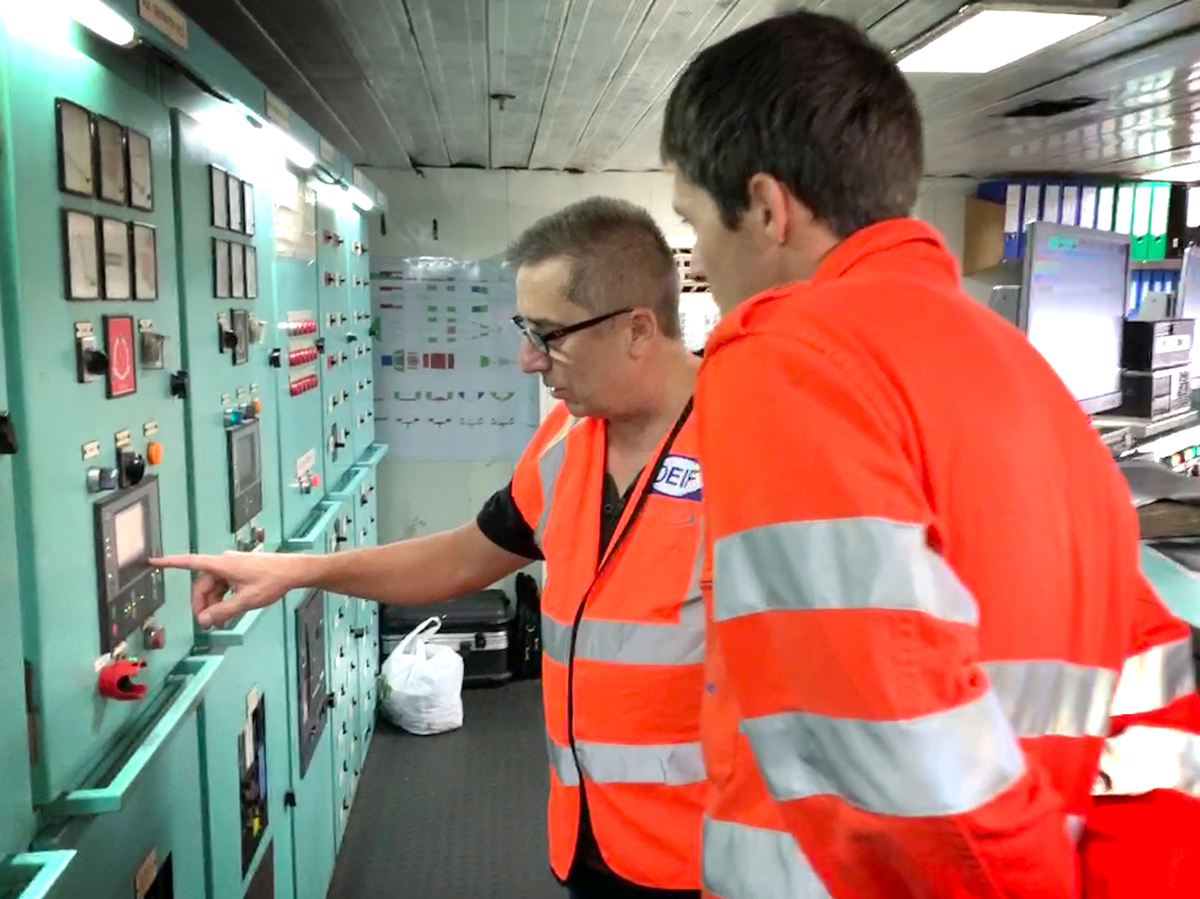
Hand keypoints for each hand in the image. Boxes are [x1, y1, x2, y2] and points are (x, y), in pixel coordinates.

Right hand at [149, 551, 305, 627]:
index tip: (152, 562)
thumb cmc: (272, 581)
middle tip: (208, 623)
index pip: (189, 562)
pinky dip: (223, 598)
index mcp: (222, 564)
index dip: (169, 563)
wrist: (294, 571)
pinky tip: (229, 612)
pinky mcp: (240, 570)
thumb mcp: (246, 601)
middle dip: (202, 604)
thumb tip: (202, 621)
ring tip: (221, 621)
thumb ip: (222, 612)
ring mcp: (232, 566)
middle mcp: (224, 562)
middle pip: (202, 584)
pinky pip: (223, 586)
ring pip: (213, 587)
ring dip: (214, 604)